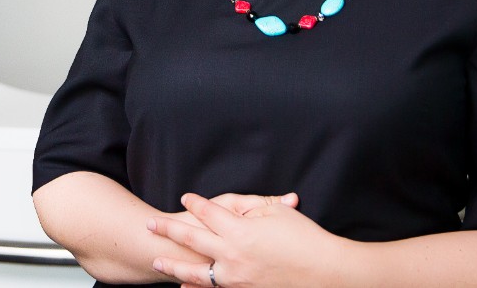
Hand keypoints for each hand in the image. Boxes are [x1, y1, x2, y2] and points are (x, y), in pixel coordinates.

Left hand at [147, 192, 344, 287]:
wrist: (326, 274)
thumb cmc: (305, 239)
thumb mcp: (278, 213)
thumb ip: (254, 206)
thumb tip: (238, 206)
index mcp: (240, 230)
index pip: (209, 213)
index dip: (196, 203)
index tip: (186, 198)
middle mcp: (233, 255)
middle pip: (192, 239)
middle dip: (169, 231)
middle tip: (151, 225)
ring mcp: (237, 279)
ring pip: (197, 273)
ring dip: (174, 267)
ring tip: (158, 262)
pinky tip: (185, 287)